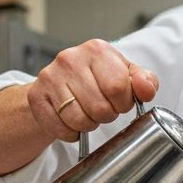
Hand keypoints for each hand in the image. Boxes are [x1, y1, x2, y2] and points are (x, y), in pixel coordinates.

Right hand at [26, 39, 158, 142]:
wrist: (59, 84)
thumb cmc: (97, 79)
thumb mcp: (125, 75)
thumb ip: (144, 81)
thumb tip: (146, 90)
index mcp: (97, 49)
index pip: (119, 87)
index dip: (123, 103)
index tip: (120, 102)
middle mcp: (70, 58)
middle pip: (99, 107)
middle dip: (106, 115)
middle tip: (103, 109)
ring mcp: (50, 76)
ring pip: (79, 120)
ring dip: (88, 125)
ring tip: (88, 114)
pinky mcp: (36, 96)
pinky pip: (60, 128)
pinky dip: (70, 133)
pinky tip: (72, 122)